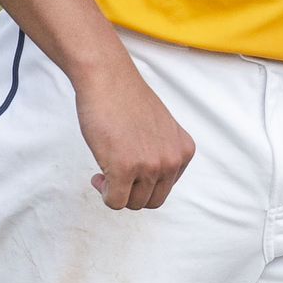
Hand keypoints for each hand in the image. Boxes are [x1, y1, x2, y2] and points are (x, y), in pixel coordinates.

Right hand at [73, 64, 195, 210]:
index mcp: (184, 150)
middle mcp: (172, 160)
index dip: (144, 183)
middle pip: (152, 200)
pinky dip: (104, 194)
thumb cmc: (127, 99)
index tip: (130, 169)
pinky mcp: (125, 168)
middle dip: (131, 192)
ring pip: (133, 203)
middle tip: (114, 176)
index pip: (166, 187)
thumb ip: (162, 153)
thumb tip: (150, 182)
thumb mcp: (160, 129)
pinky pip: (115, 201)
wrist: (108, 78)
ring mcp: (150, 166)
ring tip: (105, 172)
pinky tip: (98, 176)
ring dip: (116, 192)